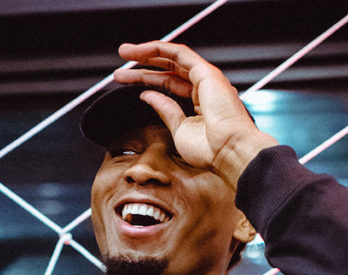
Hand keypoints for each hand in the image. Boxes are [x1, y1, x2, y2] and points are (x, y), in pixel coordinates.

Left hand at [114, 41, 276, 184]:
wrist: (228, 151)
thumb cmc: (210, 150)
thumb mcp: (179, 130)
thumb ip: (165, 110)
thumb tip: (147, 96)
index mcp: (199, 105)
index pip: (168, 87)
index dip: (146, 83)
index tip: (125, 84)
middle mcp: (204, 89)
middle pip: (167, 72)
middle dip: (142, 68)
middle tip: (119, 71)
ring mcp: (206, 79)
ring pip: (172, 59)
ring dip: (147, 54)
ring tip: (124, 53)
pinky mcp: (206, 73)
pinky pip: (179, 53)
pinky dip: (159, 49)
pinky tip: (141, 50)